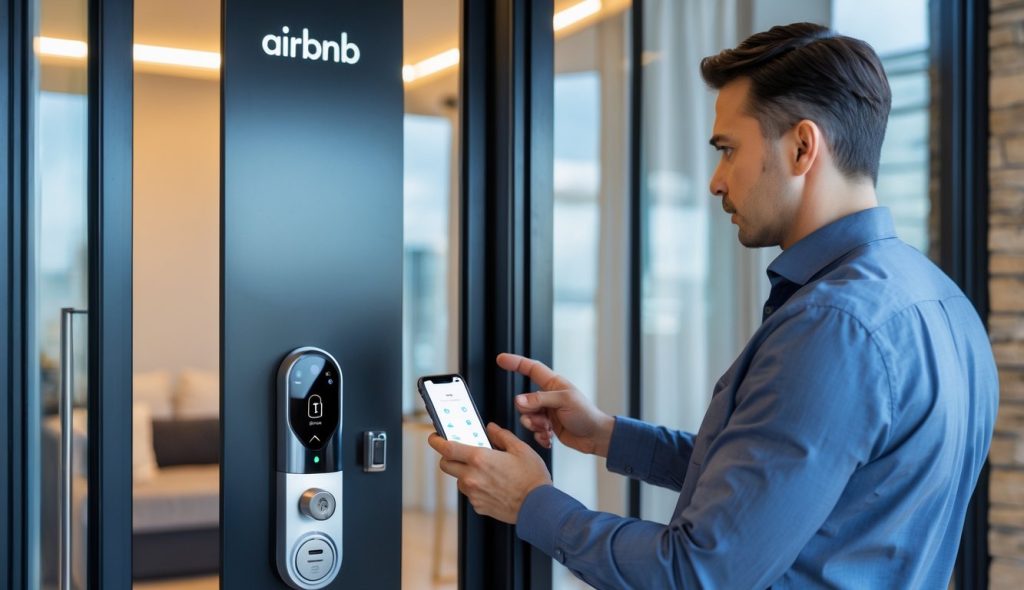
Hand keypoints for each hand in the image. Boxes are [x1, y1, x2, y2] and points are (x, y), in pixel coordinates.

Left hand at [428, 423, 551, 523]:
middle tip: (461, 453)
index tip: (435, 437)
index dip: (437, 441)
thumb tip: (491, 429)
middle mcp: (472, 477)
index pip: (447, 448)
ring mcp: (474, 493)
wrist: (538, 507)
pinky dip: (476, 487)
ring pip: (458, 480)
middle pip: (446, 464)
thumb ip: (501, 436)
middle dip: (449, 457)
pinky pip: (470, 493)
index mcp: (480, 459)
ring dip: (465, 473)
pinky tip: (492, 485)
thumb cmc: (532, 479)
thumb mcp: (520, 449)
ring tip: (485, 471)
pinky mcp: (478, 506)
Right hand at [497, 353, 615, 456]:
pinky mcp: (548, 427)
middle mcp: (548, 397)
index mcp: (553, 384)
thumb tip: (519, 400)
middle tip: (542, 417)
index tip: (500, 359)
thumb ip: (539, 399)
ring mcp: (547, 412)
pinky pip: (533, 431)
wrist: (596, 436)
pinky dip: (539, 436)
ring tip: (547, 428)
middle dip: (529, 412)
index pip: (530, 369)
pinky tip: (550, 437)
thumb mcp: (563, 402)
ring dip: (535, 425)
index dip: (515, 362)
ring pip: (527, 417)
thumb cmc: (587, 415)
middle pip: (524, 400)